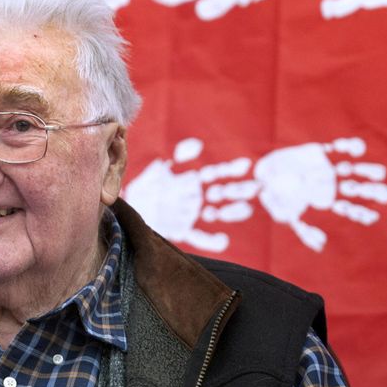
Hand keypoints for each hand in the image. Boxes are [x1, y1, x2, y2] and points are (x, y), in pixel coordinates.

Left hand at [122, 138, 254, 251]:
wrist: (129, 205)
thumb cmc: (146, 184)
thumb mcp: (159, 168)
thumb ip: (178, 157)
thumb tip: (197, 145)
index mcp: (192, 179)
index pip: (217, 172)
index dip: (232, 169)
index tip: (248, 165)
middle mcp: (197, 196)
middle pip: (223, 192)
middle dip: (240, 190)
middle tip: (257, 188)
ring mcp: (192, 214)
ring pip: (218, 212)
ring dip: (232, 212)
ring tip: (246, 209)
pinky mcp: (182, 231)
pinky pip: (200, 237)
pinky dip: (212, 241)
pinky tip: (223, 241)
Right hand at [251, 138, 386, 250]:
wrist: (259, 174)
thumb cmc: (272, 199)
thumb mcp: (286, 217)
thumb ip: (303, 230)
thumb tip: (321, 245)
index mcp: (325, 200)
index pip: (349, 208)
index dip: (362, 213)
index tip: (374, 217)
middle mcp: (329, 184)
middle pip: (357, 189)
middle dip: (371, 192)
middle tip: (386, 195)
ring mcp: (326, 167)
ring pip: (353, 169)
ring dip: (367, 171)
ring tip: (381, 173)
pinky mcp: (319, 151)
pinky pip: (338, 149)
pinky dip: (349, 148)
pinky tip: (358, 150)